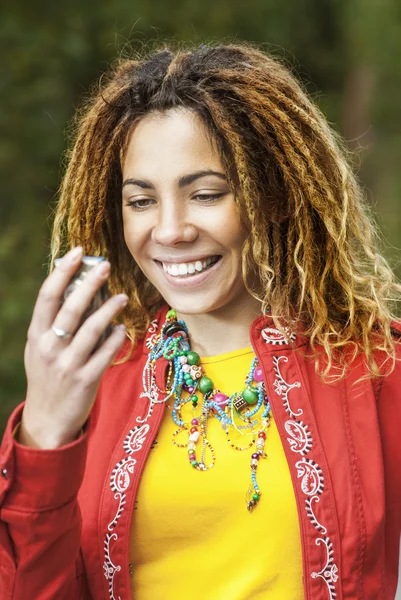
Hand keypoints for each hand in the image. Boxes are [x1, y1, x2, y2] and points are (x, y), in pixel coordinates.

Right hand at [20, 247, 127, 448]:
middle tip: (106, 266)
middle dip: (89, 283)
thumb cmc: (47, 375)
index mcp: (36, 334)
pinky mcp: (86, 380)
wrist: (47, 419)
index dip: (62, 271)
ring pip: (91, 329)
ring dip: (109, 310)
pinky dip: (116, 338)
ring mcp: (67, 365)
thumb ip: (54, 321)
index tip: (78, 252)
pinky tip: (123, 329)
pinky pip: (105, 354)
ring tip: (122, 297)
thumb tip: (78, 285)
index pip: (47, 296)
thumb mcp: (41, 347)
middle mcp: (49, 347)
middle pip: (71, 308)